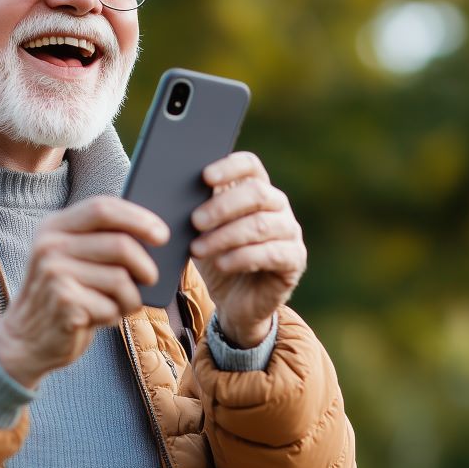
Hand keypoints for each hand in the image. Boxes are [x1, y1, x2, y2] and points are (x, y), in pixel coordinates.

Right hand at [0, 197, 167, 387]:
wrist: (26, 339)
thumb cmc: (64, 295)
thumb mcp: (73, 258)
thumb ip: (100, 241)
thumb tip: (154, 236)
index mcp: (54, 226)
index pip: (102, 208)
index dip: (137, 218)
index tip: (162, 234)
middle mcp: (49, 245)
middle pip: (119, 244)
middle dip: (145, 265)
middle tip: (151, 278)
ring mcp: (53, 274)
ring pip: (120, 279)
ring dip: (130, 298)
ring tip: (119, 304)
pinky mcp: (63, 303)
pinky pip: (111, 306)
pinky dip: (114, 316)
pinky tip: (99, 318)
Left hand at [190, 152, 306, 347]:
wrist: (234, 302)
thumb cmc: (217, 257)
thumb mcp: (202, 232)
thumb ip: (198, 209)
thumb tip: (174, 193)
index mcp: (256, 189)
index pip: (250, 165)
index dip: (229, 167)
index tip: (205, 176)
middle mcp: (278, 206)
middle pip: (256, 192)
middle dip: (221, 206)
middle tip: (194, 221)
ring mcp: (290, 232)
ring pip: (261, 224)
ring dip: (225, 236)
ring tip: (198, 248)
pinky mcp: (294, 260)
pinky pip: (272, 253)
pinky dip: (242, 257)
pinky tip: (222, 264)